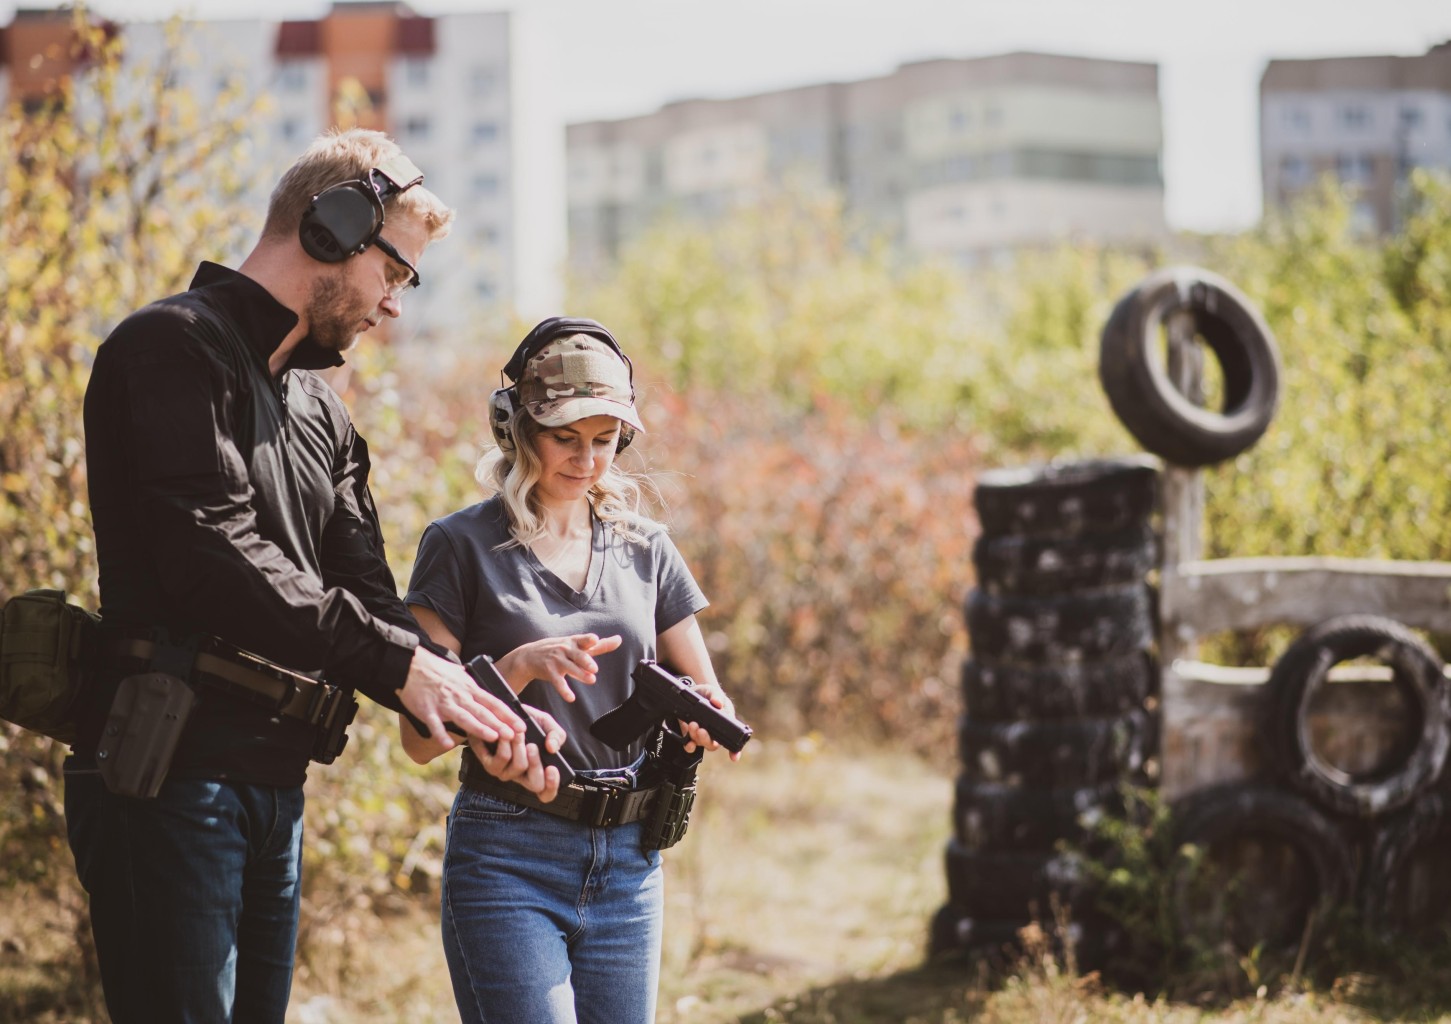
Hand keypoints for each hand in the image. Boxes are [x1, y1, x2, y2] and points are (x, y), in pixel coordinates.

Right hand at [400, 646, 524, 748]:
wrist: (410, 664)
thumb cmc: (435, 669)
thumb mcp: (459, 674)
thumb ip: (471, 686)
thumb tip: (484, 693)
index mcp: (468, 687)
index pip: (493, 702)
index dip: (508, 714)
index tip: (521, 724)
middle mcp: (459, 695)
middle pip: (483, 712)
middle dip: (500, 724)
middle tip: (515, 735)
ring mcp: (443, 703)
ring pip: (464, 717)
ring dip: (479, 728)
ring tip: (493, 737)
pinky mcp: (426, 710)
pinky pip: (435, 724)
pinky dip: (441, 734)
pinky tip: (448, 744)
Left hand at [470, 705, 568, 801]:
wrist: (503, 712)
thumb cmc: (527, 722)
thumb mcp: (546, 724)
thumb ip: (556, 735)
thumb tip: (552, 748)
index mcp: (538, 771)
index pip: (547, 792)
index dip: (552, 785)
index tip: (552, 768)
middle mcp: (522, 776)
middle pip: (535, 784)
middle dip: (536, 764)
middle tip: (533, 746)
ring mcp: (506, 773)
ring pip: (519, 767)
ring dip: (520, 747)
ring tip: (519, 732)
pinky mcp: (490, 765)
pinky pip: (501, 758)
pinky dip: (505, 743)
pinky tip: (505, 732)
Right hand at [496, 633, 622, 701]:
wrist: (528, 657)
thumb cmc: (559, 650)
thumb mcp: (576, 645)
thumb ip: (599, 645)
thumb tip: (619, 640)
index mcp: (573, 642)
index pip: (582, 640)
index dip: (588, 640)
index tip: (595, 640)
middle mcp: (565, 649)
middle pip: (577, 655)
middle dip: (585, 661)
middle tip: (594, 669)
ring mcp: (556, 660)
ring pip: (570, 668)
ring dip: (580, 674)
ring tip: (591, 680)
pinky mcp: (549, 672)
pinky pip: (558, 682)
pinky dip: (564, 690)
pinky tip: (571, 698)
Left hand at [681, 681, 742, 761]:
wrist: (694, 692)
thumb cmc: (708, 694)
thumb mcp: (712, 691)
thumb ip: (716, 695)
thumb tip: (717, 703)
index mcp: (725, 723)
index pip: (732, 739)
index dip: (734, 750)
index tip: (734, 757)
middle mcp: (714, 732)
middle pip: (713, 744)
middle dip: (706, 739)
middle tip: (701, 730)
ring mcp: (702, 734)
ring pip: (701, 744)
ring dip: (696, 737)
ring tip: (692, 724)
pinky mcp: (690, 734)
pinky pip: (690, 745)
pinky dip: (689, 745)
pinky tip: (687, 743)